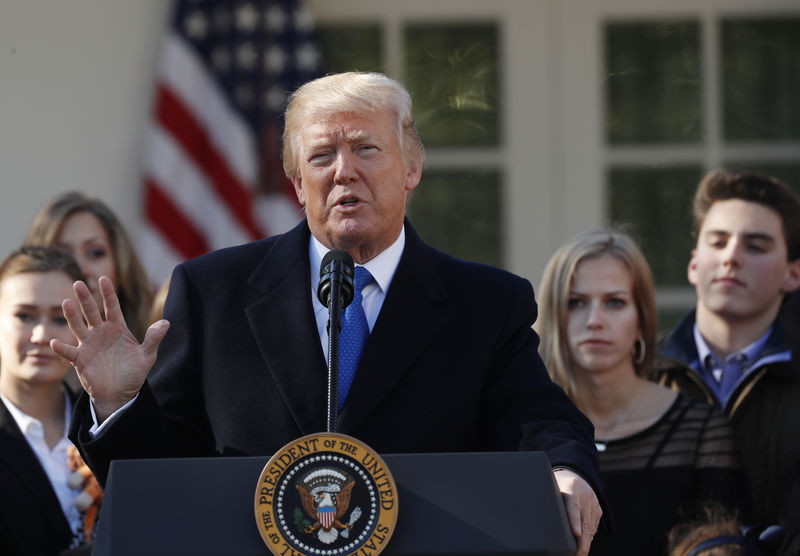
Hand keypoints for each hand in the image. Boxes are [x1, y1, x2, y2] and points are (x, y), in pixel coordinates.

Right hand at [51, 276, 169, 422]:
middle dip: (85, 298)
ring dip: (71, 316)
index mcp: (118, 329)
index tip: (103, 278)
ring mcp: (88, 345)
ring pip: (78, 327)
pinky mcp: (79, 359)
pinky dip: (61, 348)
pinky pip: (68, 352)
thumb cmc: (134, 372)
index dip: (108, 293)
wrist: (120, 393)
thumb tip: (166, 322)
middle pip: (91, 312)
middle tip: (78, 283)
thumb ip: (154, 339)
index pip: (112, 307)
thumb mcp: (147, 356)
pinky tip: (53, 342)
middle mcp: (101, 333)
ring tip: (66, 302)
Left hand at [554, 468, 601, 555]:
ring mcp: (594, 504)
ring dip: (585, 543)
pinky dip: (588, 537)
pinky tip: (582, 546)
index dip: (574, 521)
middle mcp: (586, 497)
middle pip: (585, 523)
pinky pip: (594, 527)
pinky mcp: (598, 511)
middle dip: (582, 542)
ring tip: (578, 554)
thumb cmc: (558, 484)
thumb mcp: (552, 487)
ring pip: (591, 528)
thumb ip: (550, 500)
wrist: (576, 475)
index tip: (576, 533)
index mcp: (572, 489)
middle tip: (577, 555)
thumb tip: (539, 513)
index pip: (573, 507)